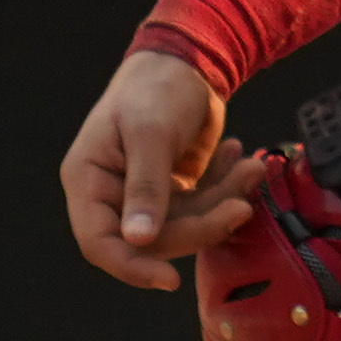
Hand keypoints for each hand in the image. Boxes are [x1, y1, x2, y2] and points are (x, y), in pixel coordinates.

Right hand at [63, 51, 258, 292]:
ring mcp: (146, 194)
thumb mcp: (150, 132)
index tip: (169, 280)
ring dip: (224, 201)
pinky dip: (226, 188)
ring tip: (252, 167)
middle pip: (155, 238)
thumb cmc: (156, 87)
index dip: (131, 267)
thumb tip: (137, 239)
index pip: (100, 242)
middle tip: (242, 204)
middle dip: (203, 224)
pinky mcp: (176, 189)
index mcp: (89, 181)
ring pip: (187, 224)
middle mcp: (113, 194)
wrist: (189, 59)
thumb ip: (146, 186)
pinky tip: (240, 157)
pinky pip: (203, 205)